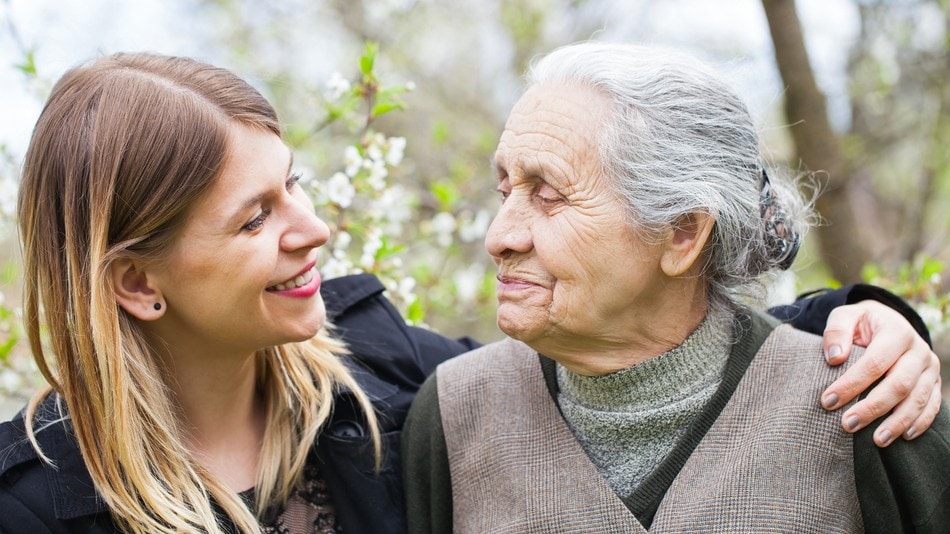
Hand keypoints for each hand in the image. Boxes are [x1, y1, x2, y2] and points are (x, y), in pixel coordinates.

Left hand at [818, 300, 941, 446]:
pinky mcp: (934, 382)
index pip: (874, 363)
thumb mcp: (846, 317)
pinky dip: (920, 422)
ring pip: (918, 399)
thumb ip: (837, 331)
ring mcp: (930, 368)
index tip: (828, 401)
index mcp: (897, 332)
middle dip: (872, 407)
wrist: (888, 321)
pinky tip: (904, 436)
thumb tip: (834, 357)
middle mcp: (919, 350)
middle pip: (899, 384)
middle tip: (847, 424)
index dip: (851, 384)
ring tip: (876, 441)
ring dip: (897, 422)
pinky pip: (932, 405)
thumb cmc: (861, 323)